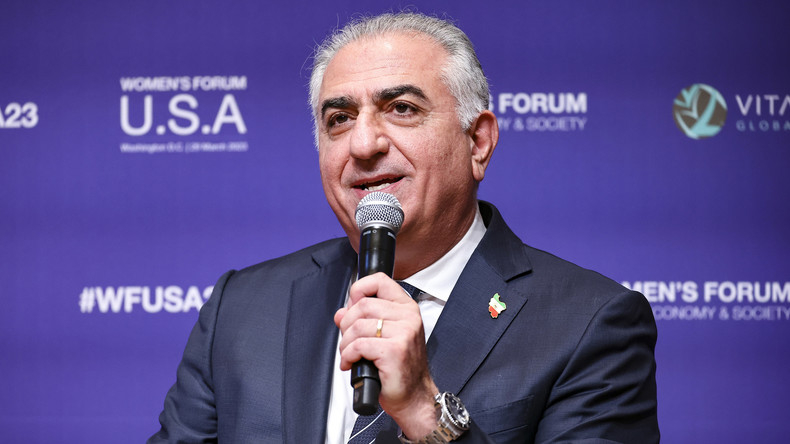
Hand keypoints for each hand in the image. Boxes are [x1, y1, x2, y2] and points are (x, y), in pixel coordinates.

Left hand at [334, 272, 438, 438]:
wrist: (414, 396)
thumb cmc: (400, 368)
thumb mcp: (383, 337)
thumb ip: (362, 320)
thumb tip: (341, 313)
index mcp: (406, 308)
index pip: (380, 281)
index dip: (359, 290)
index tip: (352, 306)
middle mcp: (408, 317)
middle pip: (362, 305)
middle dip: (347, 324)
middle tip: (348, 340)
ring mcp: (404, 333)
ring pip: (358, 326)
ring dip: (345, 343)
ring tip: (349, 354)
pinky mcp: (395, 350)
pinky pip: (359, 344)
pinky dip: (348, 355)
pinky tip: (352, 363)